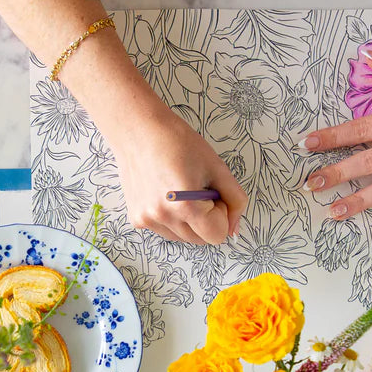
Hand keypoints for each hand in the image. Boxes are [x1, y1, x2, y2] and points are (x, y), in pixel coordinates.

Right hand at [108, 105, 246, 244]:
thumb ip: (235, 200)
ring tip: (179, 191)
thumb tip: (234, 230)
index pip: (218, 235)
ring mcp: (148, 221)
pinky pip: (165, 231)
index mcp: (186, 206)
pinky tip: (164, 194)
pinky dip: (171, 218)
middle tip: (197, 189)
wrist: (138, 131)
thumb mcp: (217, 167)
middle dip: (206, 219)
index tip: (211, 192)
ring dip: (188, 220)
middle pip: (201, 240)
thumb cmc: (178, 142)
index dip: (221, 214)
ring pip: (183, 237)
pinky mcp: (137, 220)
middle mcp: (164, 219)